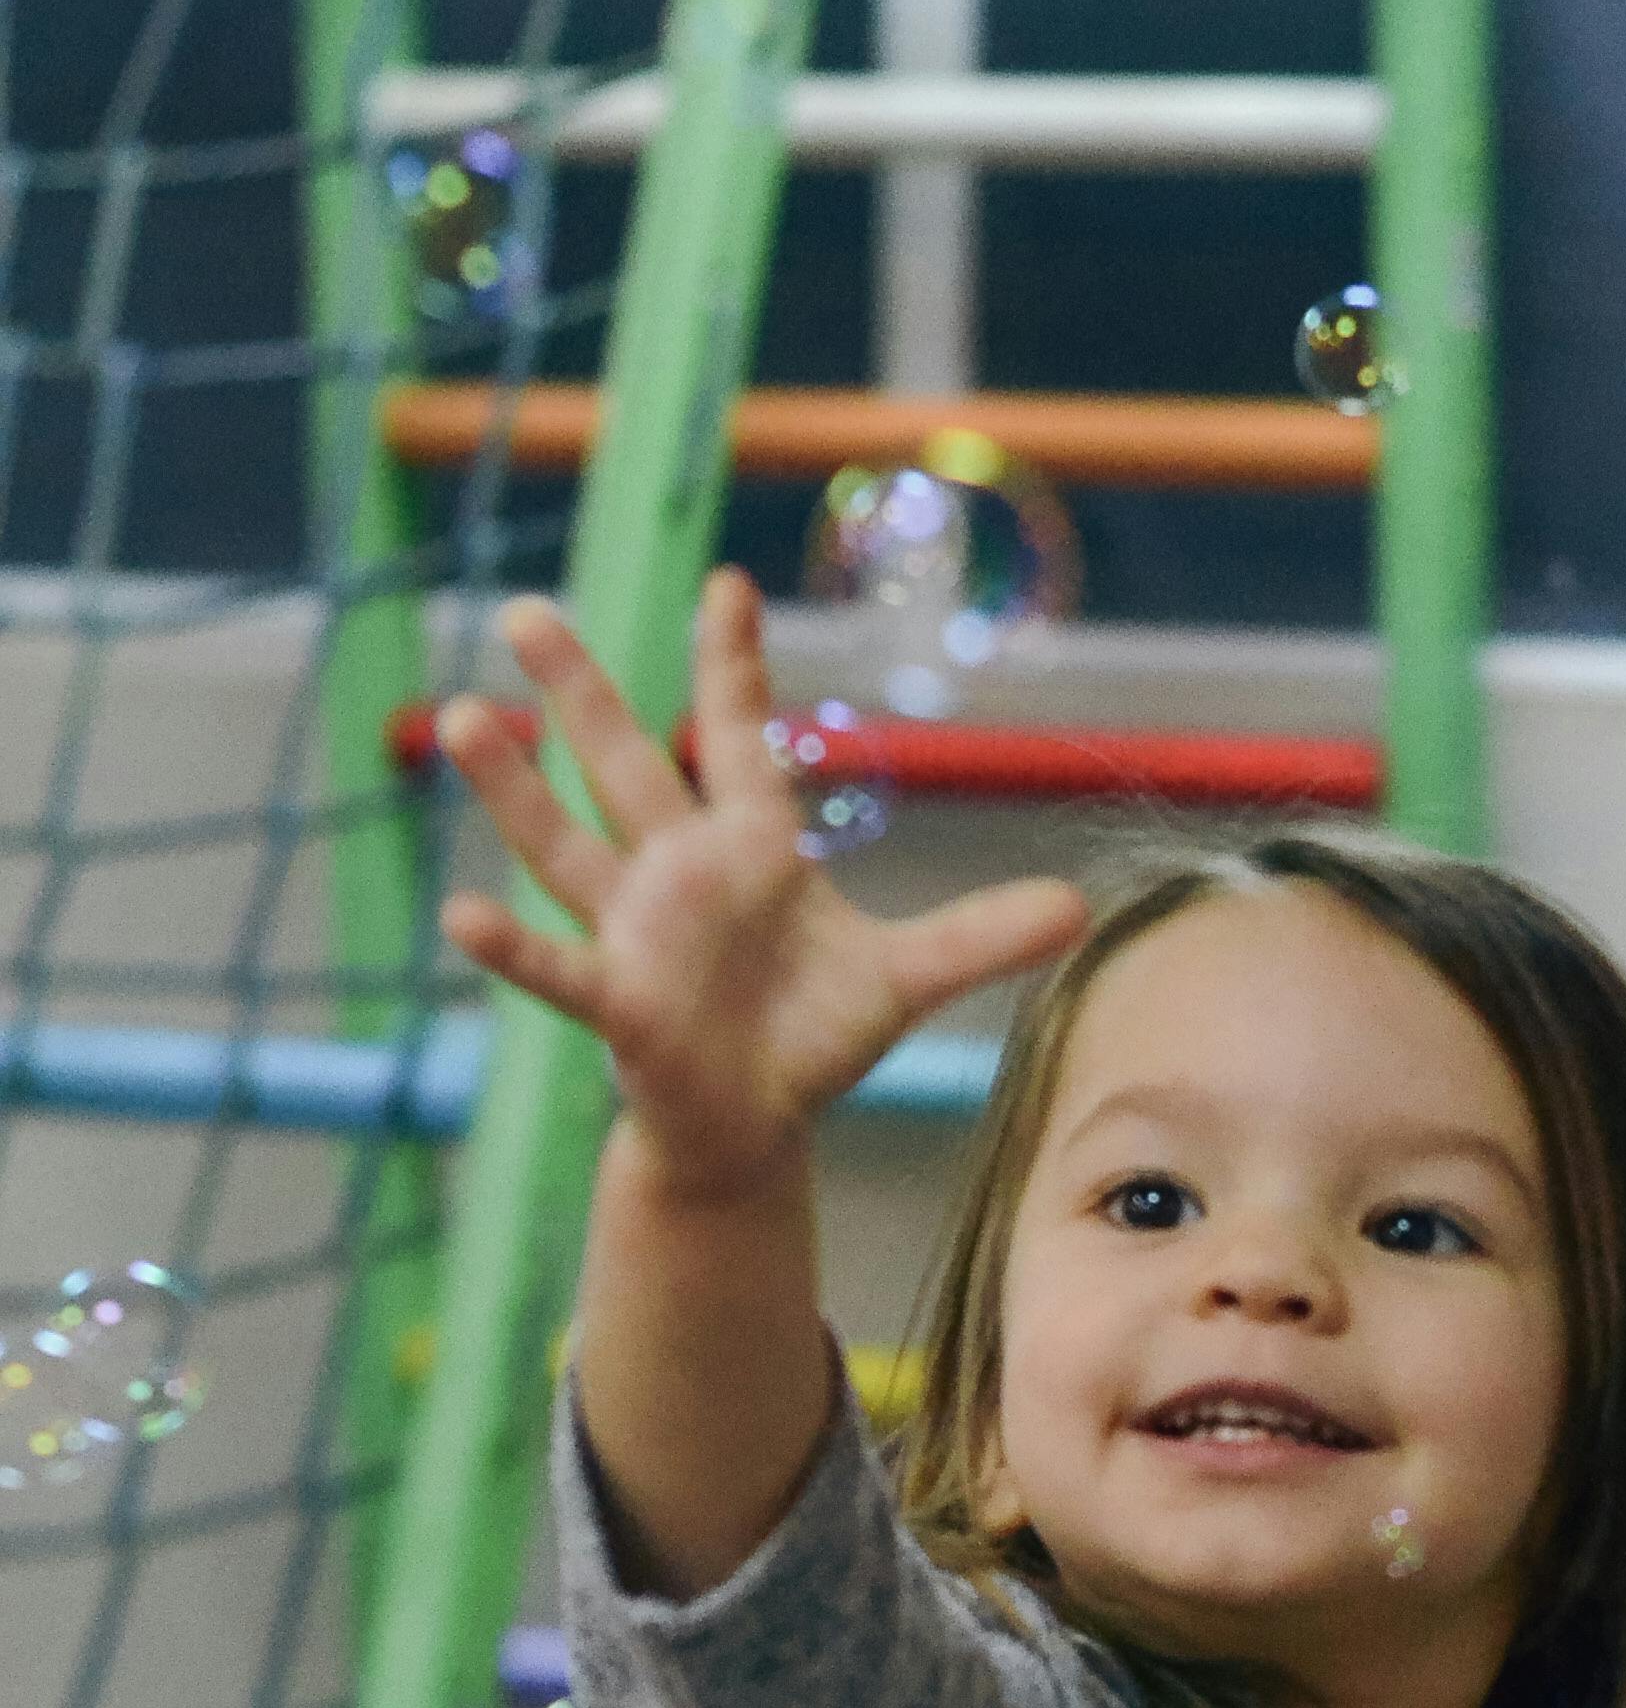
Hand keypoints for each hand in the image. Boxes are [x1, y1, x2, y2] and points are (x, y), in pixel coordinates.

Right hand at [438, 569, 1090, 1202]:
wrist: (754, 1124)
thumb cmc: (813, 1035)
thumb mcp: (908, 980)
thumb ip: (980, 936)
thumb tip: (1081, 906)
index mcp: (750, 847)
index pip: (738, 737)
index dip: (731, 665)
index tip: (727, 584)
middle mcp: (678, 872)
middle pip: (624, 764)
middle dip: (578, 690)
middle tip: (526, 611)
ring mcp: (635, 931)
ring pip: (565, 845)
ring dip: (515, 788)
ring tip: (463, 716)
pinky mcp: (617, 1002)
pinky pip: (557, 967)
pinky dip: (512, 945)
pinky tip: (462, 915)